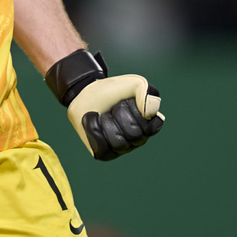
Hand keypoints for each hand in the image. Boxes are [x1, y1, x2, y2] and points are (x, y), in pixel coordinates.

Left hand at [45, 50, 163, 160]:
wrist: (85, 92)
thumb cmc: (112, 90)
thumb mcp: (133, 83)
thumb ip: (147, 92)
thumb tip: (149, 114)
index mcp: (149, 125)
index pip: (151, 126)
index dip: (137, 110)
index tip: (128, 100)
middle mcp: (138, 140)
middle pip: (133, 134)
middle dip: (120, 113)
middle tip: (113, 106)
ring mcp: (121, 149)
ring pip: (118, 142)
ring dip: (106, 121)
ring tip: (103, 114)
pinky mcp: (104, 153)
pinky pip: (101, 146)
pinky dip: (93, 127)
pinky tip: (93, 120)